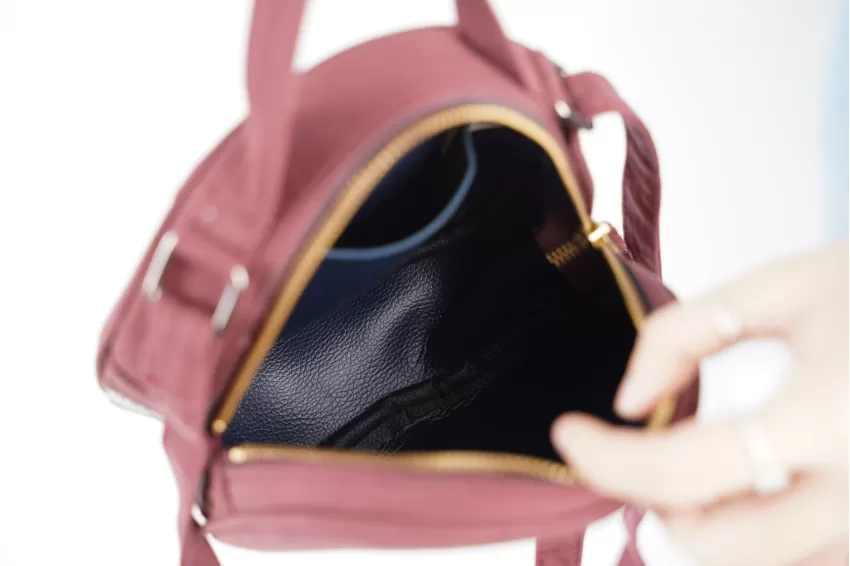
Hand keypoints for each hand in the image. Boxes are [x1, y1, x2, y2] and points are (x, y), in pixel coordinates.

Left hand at [552, 242, 848, 565]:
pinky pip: (807, 554)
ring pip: (763, 562)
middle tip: (642, 447)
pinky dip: (764, 528)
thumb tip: (629, 401)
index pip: (682, 471)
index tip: (565, 429)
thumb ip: (686, 334)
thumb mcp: (783, 287)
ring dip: (711, 522)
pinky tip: (761, 477)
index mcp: (829, 420)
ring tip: (704, 458)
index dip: (606, 457)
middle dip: (657, 501)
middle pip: (717, 546)